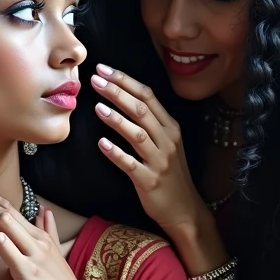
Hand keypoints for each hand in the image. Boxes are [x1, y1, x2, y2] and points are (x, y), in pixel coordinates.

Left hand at [0, 174, 99, 279]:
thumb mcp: (56, 254)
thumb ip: (49, 231)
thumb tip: (44, 211)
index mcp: (39, 235)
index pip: (10, 206)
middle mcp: (36, 239)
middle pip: (3, 209)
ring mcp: (33, 253)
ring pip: (2, 222)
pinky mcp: (28, 269)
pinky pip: (3, 246)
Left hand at [92, 65, 206, 232]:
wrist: (183, 209)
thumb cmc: (169, 173)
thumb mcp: (166, 143)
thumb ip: (150, 122)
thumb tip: (124, 97)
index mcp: (170, 127)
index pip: (148, 96)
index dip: (125, 81)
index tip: (103, 69)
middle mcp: (167, 140)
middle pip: (141, 110)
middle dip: (117, 92)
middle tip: (95, 80)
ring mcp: (159, 161)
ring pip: (137, 134)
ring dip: (117, 119)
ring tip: (97, 107)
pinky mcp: (150, 181)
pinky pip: (131, 165)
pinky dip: (116, 154)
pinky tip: (102, 145)